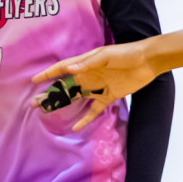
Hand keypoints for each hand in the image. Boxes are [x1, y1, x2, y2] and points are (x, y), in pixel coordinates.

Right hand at [33, 40, 160, 131]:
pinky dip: (85, 118)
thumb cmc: (126, 54)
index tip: (34, 80)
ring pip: (75, 99)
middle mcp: (87, 76)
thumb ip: (87, 63)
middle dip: (50, 95)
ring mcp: (97, 88)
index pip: (62, 69)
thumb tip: (69, 69)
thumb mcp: (106, 55)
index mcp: (84, 64)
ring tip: (48, 112)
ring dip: (62, 106)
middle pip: (64, 87)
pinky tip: (75, 127)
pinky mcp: (108, 97)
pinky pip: (93, 110)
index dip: (48, 74)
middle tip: (35, 104)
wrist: (148, 61)